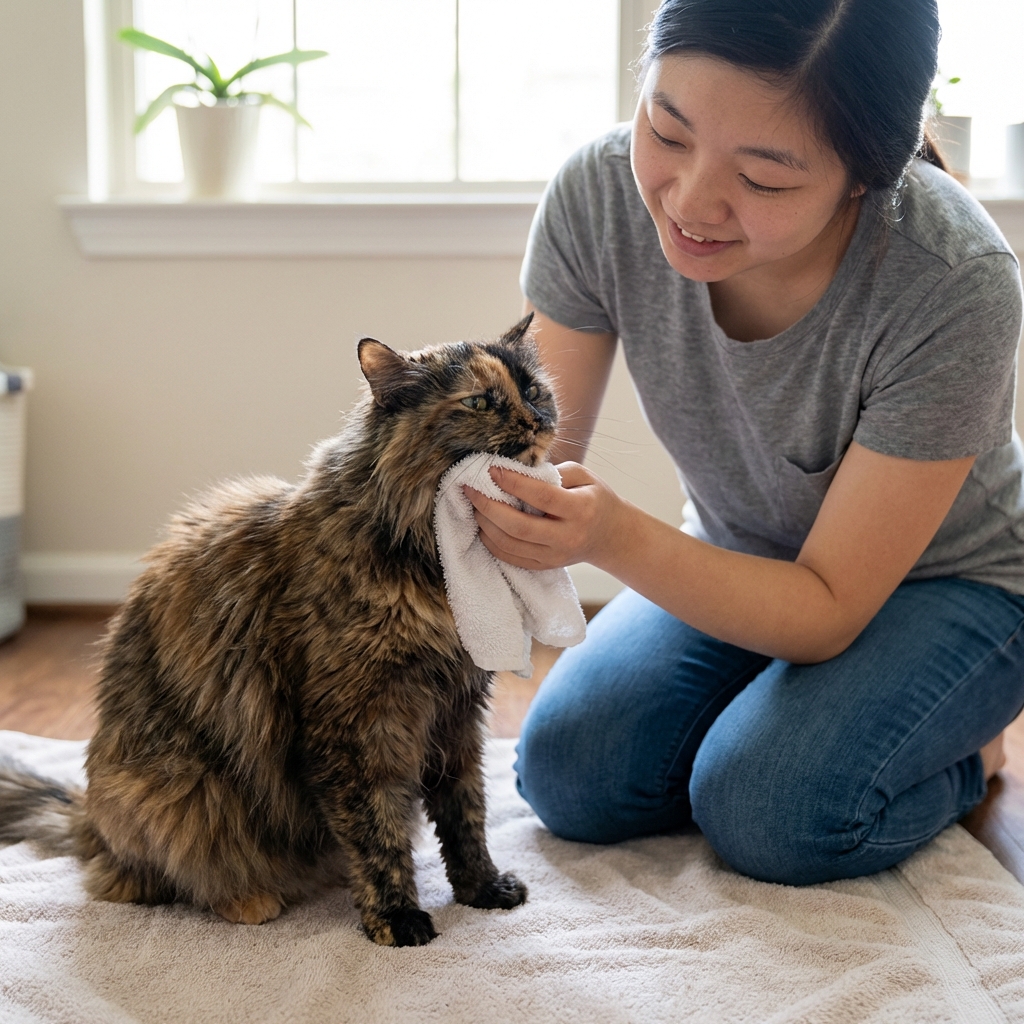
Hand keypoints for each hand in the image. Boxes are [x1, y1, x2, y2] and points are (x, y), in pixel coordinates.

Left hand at [463, 462, 627, 569]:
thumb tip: (517, 471)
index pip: (541, 497)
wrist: (610, 536)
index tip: (492, 470)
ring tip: (474, 505)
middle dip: (488, 507)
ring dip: (485, 524)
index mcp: (581, 510)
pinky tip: (483, 525)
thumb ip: (554, 472)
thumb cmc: (595, 499)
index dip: (513, 483)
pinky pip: (510, 558)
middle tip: (470, 489)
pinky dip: (491, 542)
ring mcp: (554, 556)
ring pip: (510, 545)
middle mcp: (567, 537)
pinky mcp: (544, 566)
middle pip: (519, 527)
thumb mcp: (585, 476)